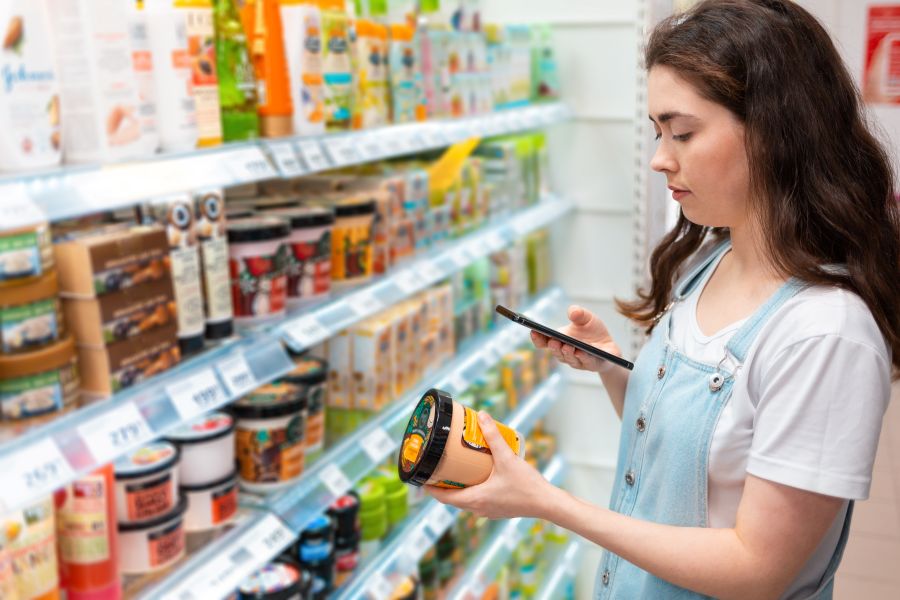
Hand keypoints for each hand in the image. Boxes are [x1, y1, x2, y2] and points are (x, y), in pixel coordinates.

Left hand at [424, 411, 557, 519]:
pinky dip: (473, 491)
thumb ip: (493, 436)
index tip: (421, 480)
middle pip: (453, 499)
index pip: (444, 498)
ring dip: (459, 488)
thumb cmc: (526, 485)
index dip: (431, 489)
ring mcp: (489, 512)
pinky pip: (478, 502)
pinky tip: (478, 478)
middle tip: (438, 469)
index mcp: (475, 499)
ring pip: (466, 501)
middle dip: (444, 485)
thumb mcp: (507, 458)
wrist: (547, 503)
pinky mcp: (498, 510)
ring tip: (456, 470)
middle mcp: (478, 509)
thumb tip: (482, 416)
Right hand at [531, 305, 621, 373]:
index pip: (544, 343)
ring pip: (570, 359)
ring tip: (567, 346)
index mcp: (559, 341)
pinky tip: (581, 352)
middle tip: (553, 341)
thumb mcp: (587, 318)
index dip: (537, 338)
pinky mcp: (594, 365)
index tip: (533, 330)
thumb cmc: (593, 331)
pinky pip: (587, 362)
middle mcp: (566, 353)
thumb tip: (572, 312)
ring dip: (567, 353)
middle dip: (554, 347)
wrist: (609, 346)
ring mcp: (578, 361)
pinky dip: (583, 357)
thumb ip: (579, 313)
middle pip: (556, 352)